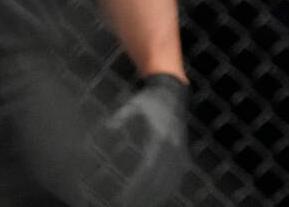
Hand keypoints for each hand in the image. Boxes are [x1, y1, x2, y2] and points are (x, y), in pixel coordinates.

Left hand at [100, 73, 190, 206]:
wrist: (172, 92)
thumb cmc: (149, 100)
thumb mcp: (133, 106)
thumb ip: (120, 119)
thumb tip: (106, 130)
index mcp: (160, 137)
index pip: (147, 169)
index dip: (136, 186)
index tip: (122, 197)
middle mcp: (172, 147)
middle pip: (158, 180)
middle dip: (143, 197)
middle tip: (125, 205)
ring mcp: (179, 151)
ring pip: (169, 182)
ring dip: (155, 196)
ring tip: (139, 205)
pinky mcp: (182, 153)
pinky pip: (176, 177)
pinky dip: (167, 190)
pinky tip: (157, 198)